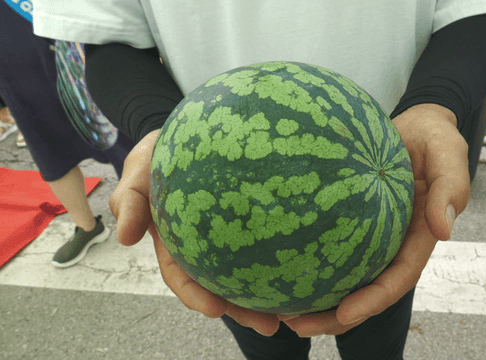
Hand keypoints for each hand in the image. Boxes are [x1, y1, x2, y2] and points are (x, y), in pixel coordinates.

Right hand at [109, 129, 280, 335]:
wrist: (189, 130)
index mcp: (173, 242)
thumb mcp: (136, 171)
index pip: (182, 276)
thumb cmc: (158, 152)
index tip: (215, 310)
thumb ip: (129, 201)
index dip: (196, 296)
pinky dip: (284, 255)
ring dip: (269, 293)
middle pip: (222, 283)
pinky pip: (268, 238)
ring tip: (298, 310)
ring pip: (249, 269)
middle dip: (243, 308)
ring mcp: (228, 233)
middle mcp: (202, 244)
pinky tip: (308, 265)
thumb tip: (125, 238)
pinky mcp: (251, 218)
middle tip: (271, 323)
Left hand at [281, 104, 469, 336]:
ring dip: (317, 299)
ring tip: (279, 311)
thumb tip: (444, 231)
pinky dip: (309, 263)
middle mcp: (393, 242)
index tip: (344, 314)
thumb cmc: (434, 136)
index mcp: (418, 235)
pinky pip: (330, 247)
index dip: (374, 299)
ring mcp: (372, 234)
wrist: (413, 123)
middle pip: (365, 290)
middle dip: (335, 316)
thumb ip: (451, 186)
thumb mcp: (448, 152)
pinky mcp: (351, 220)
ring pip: (345, 277)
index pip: (398, 277)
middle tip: (295, 324)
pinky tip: (280, 268)